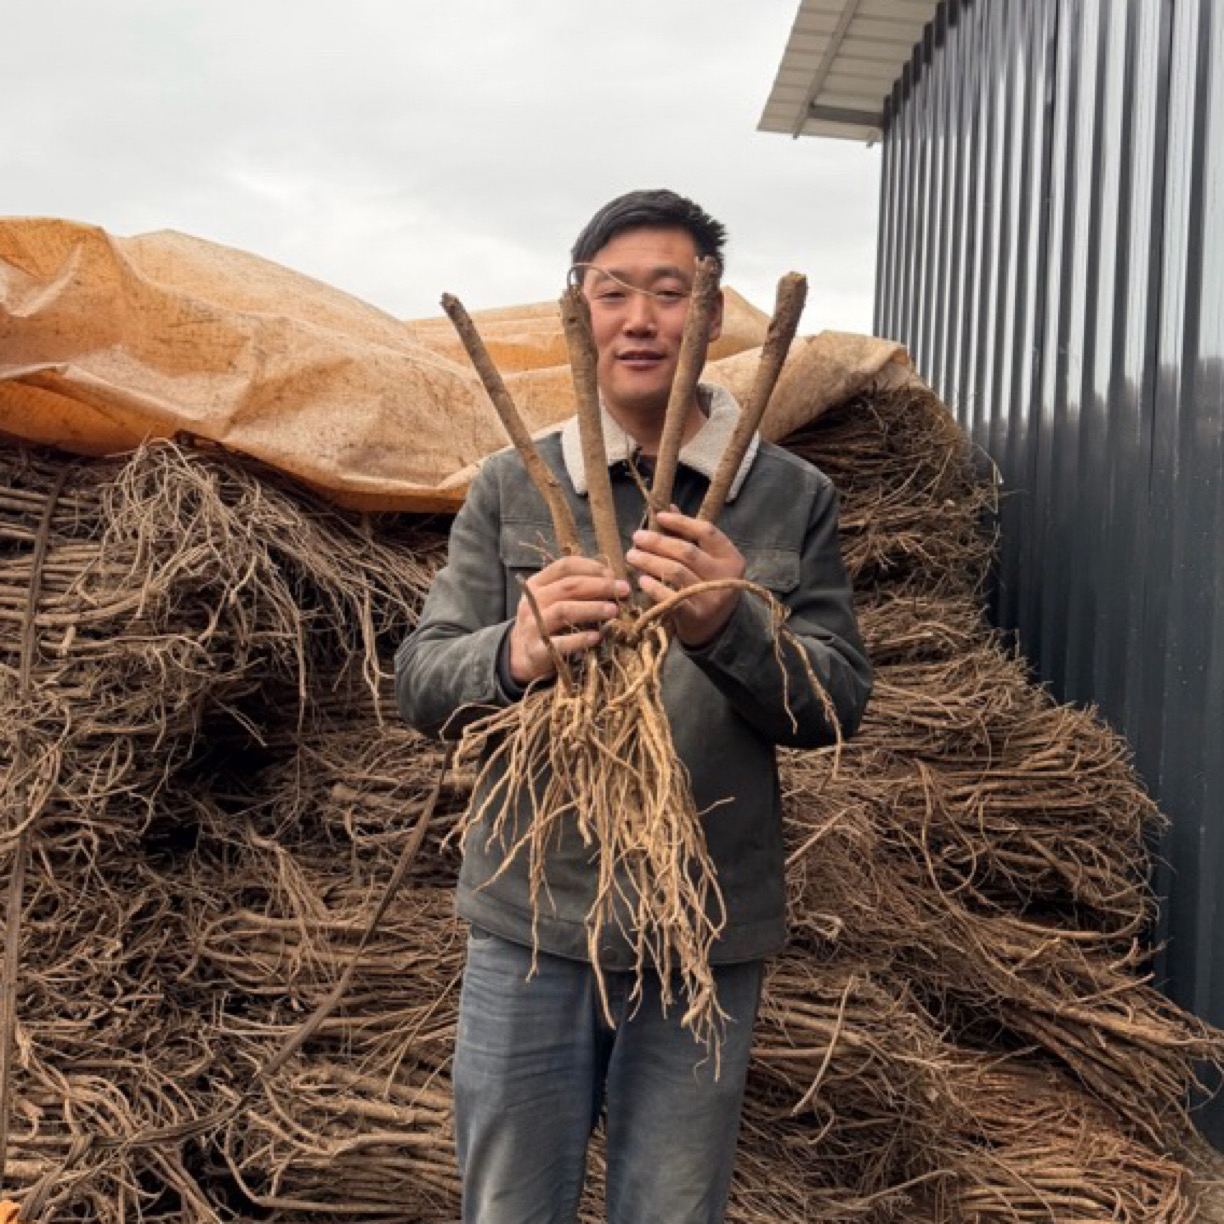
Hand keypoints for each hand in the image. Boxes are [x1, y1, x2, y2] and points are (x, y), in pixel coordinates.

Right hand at [508, 556, 630, 684]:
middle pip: (568, 586)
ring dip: (592, 608)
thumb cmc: (547, 622)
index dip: (591, 567)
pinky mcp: (537, 650)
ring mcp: (533, 625)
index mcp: (537, 583)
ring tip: (614, 610)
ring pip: (564, 610)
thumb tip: (614, 581)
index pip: (565, 566)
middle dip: (600, 586)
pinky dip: (580, 639)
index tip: (613, 574)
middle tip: (623, 590)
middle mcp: (532, 601)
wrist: (522, 656)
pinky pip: (560, 643)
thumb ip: (576, 589)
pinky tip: (597, 637)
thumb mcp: (553, 600)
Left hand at [626, 510, 745, 646]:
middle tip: (637, 537)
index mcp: (731, 558)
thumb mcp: (708, 560)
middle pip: (686, 552)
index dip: (681, 521)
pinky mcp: (695, 616)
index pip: (706, 531)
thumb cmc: (708, 586)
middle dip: (658, 542)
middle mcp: (725, 577)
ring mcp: (711, 597)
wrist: (716, 629)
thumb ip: (690, 535)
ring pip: (675, 572)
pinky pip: (669, 596)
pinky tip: (641, 580)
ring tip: (632, 555)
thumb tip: (668, 505)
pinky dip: (653, 586)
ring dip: (649, 561)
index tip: (659, 516)